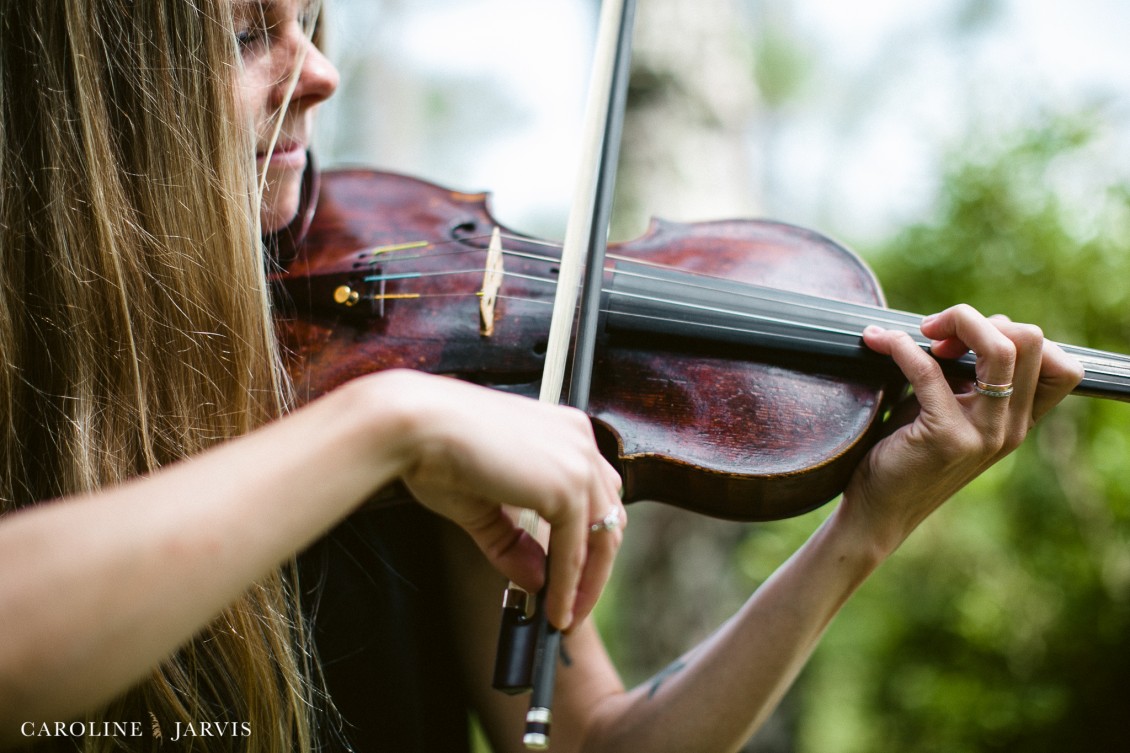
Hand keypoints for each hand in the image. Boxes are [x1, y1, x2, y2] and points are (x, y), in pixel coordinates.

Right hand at [379, 371, 623, 630]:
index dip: (587, 542)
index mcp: (563, 431)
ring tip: (566, 617)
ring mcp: (578, 460)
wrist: (415, 428)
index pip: (595, 495)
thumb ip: (514, 540)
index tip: (571, 579)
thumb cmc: (435, 450)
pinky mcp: (568, 485)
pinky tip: (555, 609)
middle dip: (594, 569)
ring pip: (602, 537)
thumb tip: (537, 580)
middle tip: (573, 607)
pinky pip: (576, 550)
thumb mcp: (483, 504)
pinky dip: (568, 586)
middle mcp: (579, 438)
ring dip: (586, 584)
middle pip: (608, 517)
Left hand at [844, 304, 1082, 553]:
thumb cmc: (908, 452)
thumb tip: (961, 327)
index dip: (1014, 335)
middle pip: (1031, 341)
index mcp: (1019, 419)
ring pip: (1000, 348)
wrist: (878, 509)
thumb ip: (967, 376)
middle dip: (978, 320)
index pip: (1061, 364)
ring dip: (956, 322)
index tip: (964, 342)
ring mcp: (983, 433)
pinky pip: (929, 370)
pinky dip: (901, 347)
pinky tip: (881, 343)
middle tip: (934, 334)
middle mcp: (1011, 427)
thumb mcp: (950, 410)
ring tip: (918, 333)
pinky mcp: (945, 437)